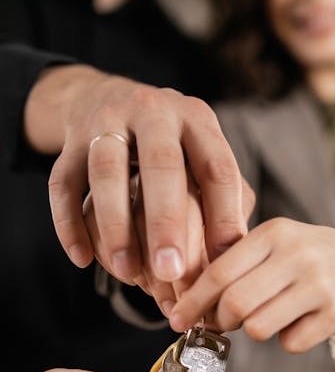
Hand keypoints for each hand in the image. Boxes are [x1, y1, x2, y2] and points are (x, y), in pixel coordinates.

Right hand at [24, 65, 249, 294]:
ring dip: (115, 225)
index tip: (223, 265)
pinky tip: (82, 260)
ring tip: (126, 273)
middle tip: (171, 272)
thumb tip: (235, 258)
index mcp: (198, 120)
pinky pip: (62, 183)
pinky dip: (68, 223)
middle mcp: (154, 112)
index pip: (218, 168)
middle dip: (166, 222)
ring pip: (106, 171)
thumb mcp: (205, 159)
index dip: (224, 218)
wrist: (108, 98)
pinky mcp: (70, 140)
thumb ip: (227, 201)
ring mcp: (107, 121)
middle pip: (161, 164)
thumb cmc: (173, 149)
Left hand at [168, 218, 334, 355]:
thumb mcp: (273, 244)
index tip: (177, 320)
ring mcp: (320, 284)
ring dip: (255, 331)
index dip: (193, 301)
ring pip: (259, 328)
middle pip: (235, 304)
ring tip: (268, 316)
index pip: (219, 272)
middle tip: (223, 323)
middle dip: (221, 321)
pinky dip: (287, 339)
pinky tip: (299, 322)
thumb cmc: (304, 257)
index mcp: (273, 233)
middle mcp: (297, 254)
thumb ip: (236, 265)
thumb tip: (189, 306)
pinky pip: (291, 343)